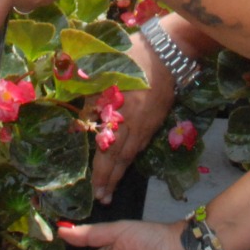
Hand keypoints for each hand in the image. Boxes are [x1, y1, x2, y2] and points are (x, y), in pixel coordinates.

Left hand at [92, 39, 174, 202]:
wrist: (167, 49)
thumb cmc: (130, 55)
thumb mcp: (104, 71)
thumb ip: (90, 96)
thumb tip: (81, 119)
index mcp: (121, 112)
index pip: (109, 149)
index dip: (102, 171)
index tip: (95, 190)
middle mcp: (135, 122)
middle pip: (121, 157)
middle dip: (111, 180)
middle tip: (103, 199)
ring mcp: (148, 122)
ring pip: (133, 152)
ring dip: (121, 172)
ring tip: (111, 188)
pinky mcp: (157, 117)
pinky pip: (142, 142)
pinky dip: (132, 156)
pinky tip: (126, 162)